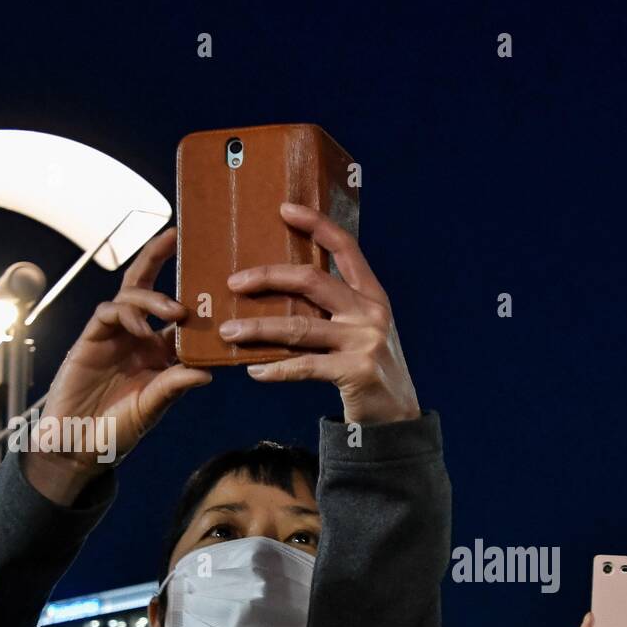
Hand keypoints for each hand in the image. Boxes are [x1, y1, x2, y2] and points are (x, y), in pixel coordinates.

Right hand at [26, 229, 211, 504]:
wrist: (77, 444)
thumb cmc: (118, 430)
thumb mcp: (152, 408)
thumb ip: (174, 387)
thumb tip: (208, 373)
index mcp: (159, 353)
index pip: (177, 316)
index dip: (192, 294)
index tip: (212, 273)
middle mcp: (138, 338)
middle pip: (147, 287)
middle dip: (157, 258)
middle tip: (175, 239)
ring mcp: (113, 336)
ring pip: (129, 296)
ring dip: (151, 298)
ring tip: (172, 311)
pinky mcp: (90, 339)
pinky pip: (108, 313)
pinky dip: (126, 314)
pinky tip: (140, 328)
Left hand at [219, 203, 419, 425]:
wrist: (397, 418)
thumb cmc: (370, 371)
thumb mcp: (364, 331)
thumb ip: (337, 310)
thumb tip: (282, 294)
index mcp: (372, 297)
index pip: (345, 249)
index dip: (316, 225)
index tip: (284, 209)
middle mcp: (370, 313)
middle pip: (311, 281)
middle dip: (268, 278)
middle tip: (233, 282)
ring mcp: (364, 342)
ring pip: (298, 327)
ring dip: (258, 329)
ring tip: (228, 333)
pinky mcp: (355, 371)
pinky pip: (304, 366)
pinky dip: (276, 369)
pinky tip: (254, 371)